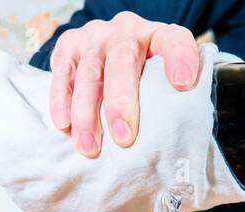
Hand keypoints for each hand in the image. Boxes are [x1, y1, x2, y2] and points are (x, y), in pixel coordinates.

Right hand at [49, 11, 200, 157]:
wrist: (110, 47)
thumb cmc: (143, 75)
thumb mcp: (163, 79)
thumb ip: (172, 99)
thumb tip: (177, 142)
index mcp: (158, 37)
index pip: (174, 41)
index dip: (180, 59)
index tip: (182, 83)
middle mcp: (126, 31)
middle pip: (122, 61)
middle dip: (121, 102)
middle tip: (123, 139)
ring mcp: (95, 37)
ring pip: (89, 72)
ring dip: (87, 113)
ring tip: (89, 147)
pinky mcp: (69, 45)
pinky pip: (62, 72)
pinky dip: (61, 100)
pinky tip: (64, 125)